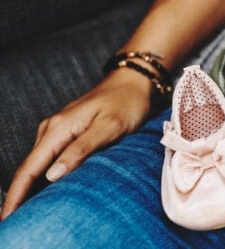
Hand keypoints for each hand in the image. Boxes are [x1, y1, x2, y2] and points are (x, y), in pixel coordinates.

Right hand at [0, 71, 151, 218]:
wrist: (133, 82)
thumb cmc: (126, 103)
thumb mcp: (109, 127)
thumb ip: (81, 149)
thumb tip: (52, 174)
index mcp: (59, 128)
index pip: (30, 167)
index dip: (16, 194)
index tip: (7, 216)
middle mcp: (52, 128)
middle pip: (29, 167)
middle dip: (18, 195)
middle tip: (12, 221)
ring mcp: (57, 130)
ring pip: (37, 163)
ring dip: (29, 187)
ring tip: (25, 211)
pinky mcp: (66, 132)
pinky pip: (48, 157)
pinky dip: (41, 175)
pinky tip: (42, 190)